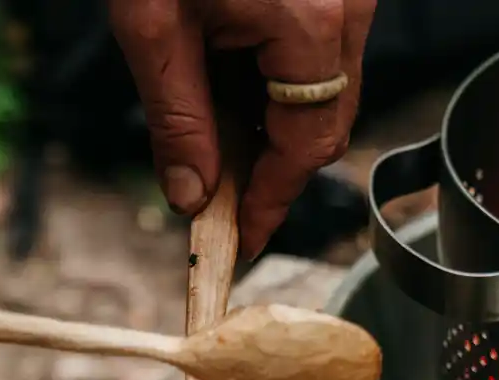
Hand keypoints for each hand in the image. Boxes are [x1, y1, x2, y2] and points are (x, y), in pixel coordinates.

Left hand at [109, 0, 374, 258]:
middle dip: (270, 166)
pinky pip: (319, 54)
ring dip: (270, 120)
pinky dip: (276, 78)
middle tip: (215, 192)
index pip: (304, 146)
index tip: (241, 238)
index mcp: (310, 24)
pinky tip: (226, 69)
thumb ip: (176, 118)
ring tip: (208, 116)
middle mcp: (347, 9)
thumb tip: (190, 194)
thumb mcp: (151, 25)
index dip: (270, 201)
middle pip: (325, 125)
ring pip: (325, 93)